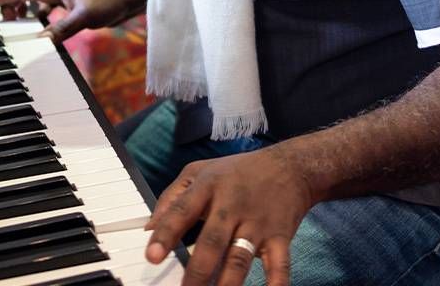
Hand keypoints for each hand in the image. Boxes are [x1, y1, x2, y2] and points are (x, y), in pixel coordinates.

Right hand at [0, 0, 146, 42]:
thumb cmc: (109, 0)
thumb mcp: (85, 17)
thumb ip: (62, 28)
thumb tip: (41, 39)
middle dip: (9, 2)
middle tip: (0, 17)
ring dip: (24, 8)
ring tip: (16, 21)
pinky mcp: (73, 1)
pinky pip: (48, 5)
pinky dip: (39, 13)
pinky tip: (41, 24)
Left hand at [145, 147, 313, 285]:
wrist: (290, 166)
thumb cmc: (238, 172)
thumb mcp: (199, 171)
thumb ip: (171, 198)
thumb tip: (149, 228)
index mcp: (208, 187)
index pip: (183, 211)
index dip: (166, 233)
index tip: (152, 256)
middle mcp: (232, 206)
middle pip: (212, 241)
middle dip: (198, 270)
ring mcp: (257, 223)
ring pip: (240, 257)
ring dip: (227, 283)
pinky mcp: (280, 237)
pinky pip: (279, 264)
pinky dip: (276, 282)